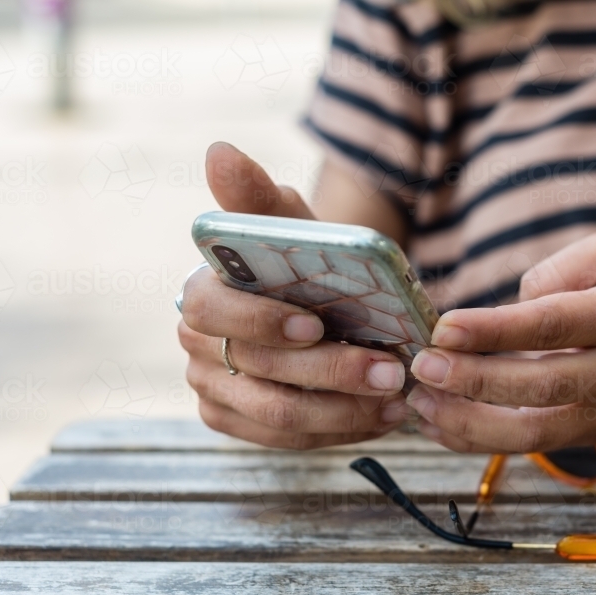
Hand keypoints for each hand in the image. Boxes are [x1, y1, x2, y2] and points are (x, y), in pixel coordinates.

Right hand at [178, 143, 412, 448]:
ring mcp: (214, 390)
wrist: (319, 304)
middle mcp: (197, 345)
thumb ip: (258, 198)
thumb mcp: (291, 226)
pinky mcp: (237, 423)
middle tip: (392, 371)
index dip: (263, 321)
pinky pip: (289, 441)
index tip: (318, 324)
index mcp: (201, 292)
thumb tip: (219, 152)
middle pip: (260, 370)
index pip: (215, 311)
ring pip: (278, 416)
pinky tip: (382, 416)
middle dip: (331, 371)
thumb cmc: (303, 263)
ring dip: (345, 409)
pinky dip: (340, 429)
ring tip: (398, 398)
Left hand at [404, 233, 595, 452]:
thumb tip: (505, 312)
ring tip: (420, 405)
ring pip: (537, 433)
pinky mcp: (595, 436)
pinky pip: (533, 447)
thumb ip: (556, 272)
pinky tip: (439, 426)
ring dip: (471, 424)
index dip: (495, 330)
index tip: (443, 328)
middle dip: (474, 381)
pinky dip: (481, 442)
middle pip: (542, 387)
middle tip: (422, 367)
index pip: (553, 325)